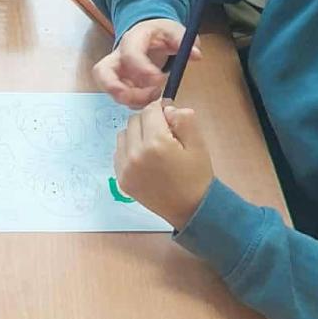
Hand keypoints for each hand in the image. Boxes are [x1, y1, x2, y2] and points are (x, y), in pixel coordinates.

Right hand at [93, 17, 198, 108]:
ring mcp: (116, 71)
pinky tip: (150, 100)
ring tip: (153, 97)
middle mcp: (117, 55)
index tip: (161, 80)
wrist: (150, 34)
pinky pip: (120, 96)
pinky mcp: (119, 82)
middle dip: (119, 90)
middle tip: (145, 96)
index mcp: (132, 39)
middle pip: (102, 73)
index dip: (143, 70)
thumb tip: (196, 54)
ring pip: (109, 89)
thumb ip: (183, 40)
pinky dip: (134, 102)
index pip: (129, 54)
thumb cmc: (160, 33)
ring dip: (131, 99)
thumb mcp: (173, 30)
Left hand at [114, 101, 211, 229]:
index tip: (168, 115)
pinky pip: (119, 152)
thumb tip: (166, 109)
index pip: (150, 110)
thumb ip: (183, 119)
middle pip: (134, 120)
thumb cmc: (197, 176)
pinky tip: (145, 159)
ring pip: (124, 135)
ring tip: (154, 147)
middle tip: (164, 133)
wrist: (191, 209)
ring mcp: (125, 168)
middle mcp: (135, 154)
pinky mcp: (121, 179)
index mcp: (156, 143)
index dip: (161, 109)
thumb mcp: (198, 143)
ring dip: (137, 135)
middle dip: (149, 121)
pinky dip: (129, 150)